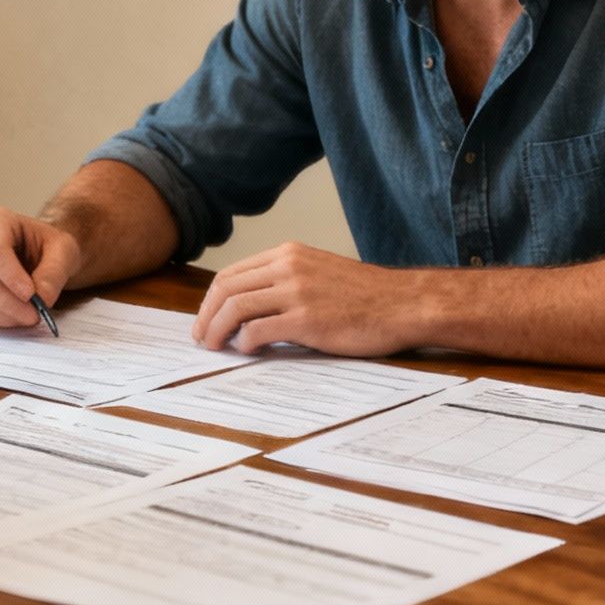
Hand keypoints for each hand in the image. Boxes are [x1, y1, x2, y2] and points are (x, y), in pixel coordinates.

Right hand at [0, 206, 81, 327]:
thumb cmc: (49, 247)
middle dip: (5, 301)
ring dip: (1, 313)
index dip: (10, 276)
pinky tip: (16, 317)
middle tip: (33, 315)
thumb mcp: (64, 251)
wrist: (40, 257)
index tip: (31, 295)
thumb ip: (54, 272)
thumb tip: (41, 298)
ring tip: (28, 317)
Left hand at [192, 242, 412, 354]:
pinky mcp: (306, 319)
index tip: (206, 319)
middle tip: (202, 338)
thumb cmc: (365, 295)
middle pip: (226, 289)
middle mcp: (288, 267)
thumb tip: (249, 307)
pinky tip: (248, 351)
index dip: (211, 300)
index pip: (231, 273)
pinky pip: (258, 330)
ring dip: (217, 331)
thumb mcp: (318, 271)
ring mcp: (297, 292)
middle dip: (206, 315)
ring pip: (236, 308)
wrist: (403, 304)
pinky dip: (244, 343)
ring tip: (215, 347)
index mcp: (288, 254)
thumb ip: (284, 281)